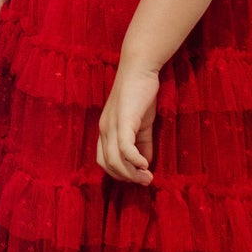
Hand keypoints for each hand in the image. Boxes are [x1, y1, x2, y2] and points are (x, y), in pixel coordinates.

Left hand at [97, 63, 158, 184]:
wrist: (140, 69)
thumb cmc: (141, 94)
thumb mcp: (142, 123)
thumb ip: (142, 143)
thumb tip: (145, 163)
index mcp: (106, 130)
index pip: (103, 161)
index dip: (119, 173)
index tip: (137, 177)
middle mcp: (104, 129)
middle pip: (108, 164)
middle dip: (126, 178)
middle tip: (145, 181)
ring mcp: (111, 125)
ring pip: (115, 160)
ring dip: (132, 173)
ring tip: (147, 177)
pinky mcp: (123, 120)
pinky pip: (124, 147)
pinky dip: (134, 160)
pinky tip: (146, 165)